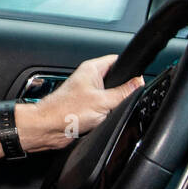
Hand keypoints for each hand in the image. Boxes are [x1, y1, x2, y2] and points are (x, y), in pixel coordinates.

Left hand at [19, 54, 142, 150]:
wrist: (48, 128)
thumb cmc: (65, 111)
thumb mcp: (102, 101)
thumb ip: (124, 92)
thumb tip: (139, 83)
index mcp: (92, 69)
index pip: (116, 60)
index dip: (129, 67)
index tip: (139, 76)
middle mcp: (89, 80)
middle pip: (116, 81)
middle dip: (123, 91)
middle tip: (123, 99)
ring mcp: (88, 94)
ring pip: (111, 98)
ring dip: (112, 106)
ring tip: (108, 111)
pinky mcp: (86, 109)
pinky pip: (103, 110)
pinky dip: (105, 115)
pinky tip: (103, 120)